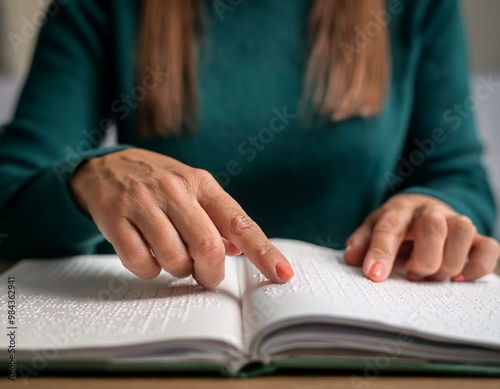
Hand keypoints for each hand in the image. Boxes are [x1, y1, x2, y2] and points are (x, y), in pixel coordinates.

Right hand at [70, 148, 293, 286]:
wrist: (106, 167)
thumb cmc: (159, 184)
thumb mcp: (192, 189)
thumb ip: (217, 219)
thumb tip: (239, 250)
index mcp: (202, 184)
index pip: (239, 221)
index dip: (263, 251)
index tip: (283, 274)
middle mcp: (175, 189)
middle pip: (208, 247)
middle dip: (211, 272)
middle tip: (206, 275)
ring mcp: (143, 203)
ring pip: (175, 259)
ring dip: (178, 270)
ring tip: (172, 256)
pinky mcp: (115, 218)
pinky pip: (142, 263)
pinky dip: (150, 270)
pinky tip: (148, 254)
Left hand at [344, 194, 499, 281]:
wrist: (422, 209)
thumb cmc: (395, 224)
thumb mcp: (372, 228)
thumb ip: (361, 242)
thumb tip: (351, 257)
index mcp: (399, 210)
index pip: (389, 227)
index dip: (381, 252)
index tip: (374, 275)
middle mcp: (430, 211)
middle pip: (432, 226)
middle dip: (422, 258)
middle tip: (411, 274)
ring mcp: (455, 221)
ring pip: (463, 231)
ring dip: (448, 261)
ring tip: (431, 277)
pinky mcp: (476, 236)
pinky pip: (488, 248)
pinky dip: (476, 267)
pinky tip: (457, 278)